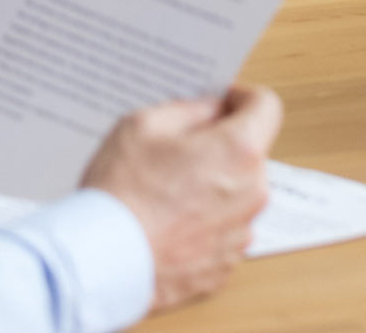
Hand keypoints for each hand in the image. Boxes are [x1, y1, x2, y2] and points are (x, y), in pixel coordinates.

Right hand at [83, 85, 280, 315]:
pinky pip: (221, 232)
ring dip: (212, 188)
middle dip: (220, 147)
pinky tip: (166, 226)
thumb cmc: (119, 196)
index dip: (241, 98)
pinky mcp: (224, 267)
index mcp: (239, 152)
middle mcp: (252, 194)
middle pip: (249, 154)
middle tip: (177, 152)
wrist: (99, 266)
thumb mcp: (143, 125)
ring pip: (236, 195)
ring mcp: (240, 234)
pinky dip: (202, 225)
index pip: (266, 106)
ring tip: (164, 195)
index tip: (221, 103)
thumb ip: (188, 108)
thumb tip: (209, 109)